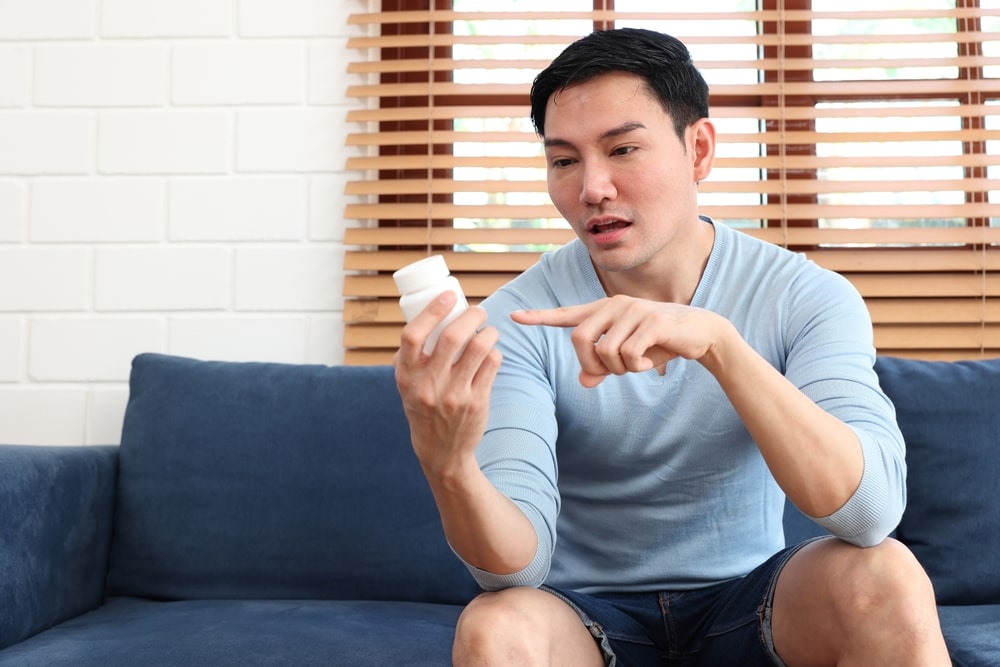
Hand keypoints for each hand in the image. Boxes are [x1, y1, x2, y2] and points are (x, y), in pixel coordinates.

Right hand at [393, 291, 501, 476]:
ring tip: (488, 330)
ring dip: (488, 332)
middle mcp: (428, 385)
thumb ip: (410, 358)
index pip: (412, 336)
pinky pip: (491, 365)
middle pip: (451, 337)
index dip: (431, 311)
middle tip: (478, 310)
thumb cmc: (424, 408)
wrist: (441, 452)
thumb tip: (427, 318)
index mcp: (406, 376)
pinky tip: (491, 353)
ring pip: (478, 348)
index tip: (448, 297)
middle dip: (470, 315)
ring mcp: (454, 395)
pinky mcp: (476, 403)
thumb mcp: (407, 386)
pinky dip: (494, 352)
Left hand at [511, 295, 724, 386]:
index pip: (566, 315)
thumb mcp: (628, 357)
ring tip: (636, 366)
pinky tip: (649, 365)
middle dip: (591, 365)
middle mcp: (614, 306)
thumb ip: (603, 367)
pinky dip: (636, 368)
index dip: (540, 317)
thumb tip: (583, 381)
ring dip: (618, 370)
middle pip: (579, 341)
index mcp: (604, 311)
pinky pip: (628, 354)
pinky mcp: (651, 321)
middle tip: (610, 373)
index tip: (514, 317)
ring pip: (604, 352)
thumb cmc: (658, 343)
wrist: (700, 333)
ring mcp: (632, 311)